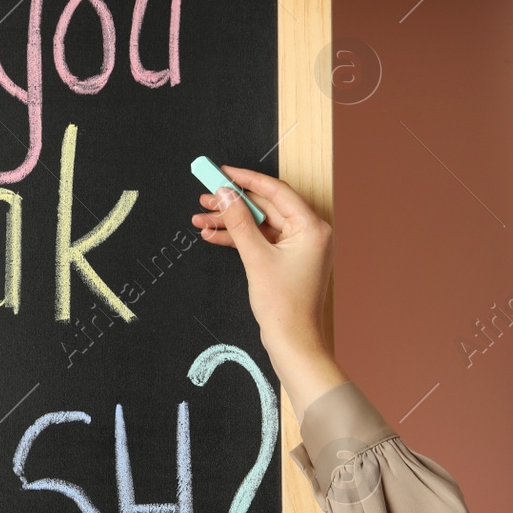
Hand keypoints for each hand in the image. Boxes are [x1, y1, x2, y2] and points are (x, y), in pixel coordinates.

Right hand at [190, 166, 346, 411]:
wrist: (291, 340)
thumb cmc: (284, 304)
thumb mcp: (256, 257)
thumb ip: (239, 222)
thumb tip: (226, 195)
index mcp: (311, 227)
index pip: (276, 191)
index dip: (246, 179)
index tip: (223, 171)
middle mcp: (308, 233)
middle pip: (265, 206)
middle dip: (232, 202)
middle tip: (205, 195)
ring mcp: (297, 247)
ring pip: (258, 223)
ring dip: (229, 221)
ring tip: (200, 217)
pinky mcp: (285, 259)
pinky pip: (259, 239)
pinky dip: (237, 237)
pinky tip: (212, 235)